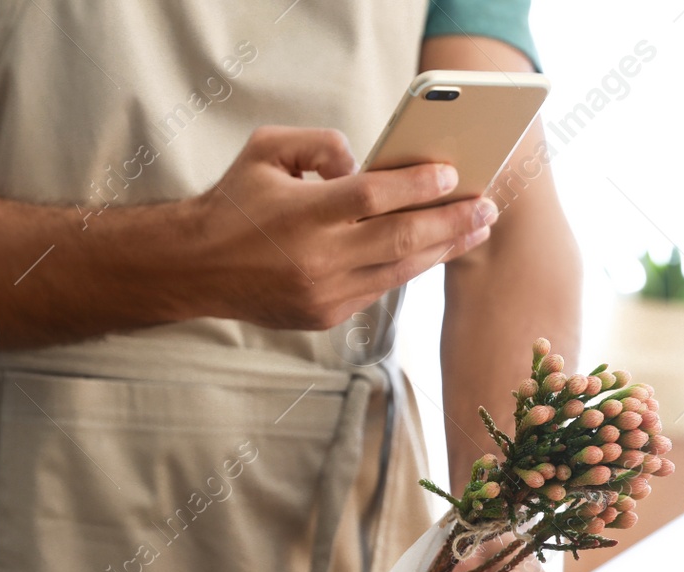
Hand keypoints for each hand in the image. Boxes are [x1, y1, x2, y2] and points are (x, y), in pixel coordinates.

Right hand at [190, 126, 496, 330]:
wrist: (197, 268)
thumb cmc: (235, 202)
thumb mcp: (266, 150)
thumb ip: (319, 145)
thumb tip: (363, 164)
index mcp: (302, 214)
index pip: (372, 197)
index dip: (417, 186)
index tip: (452, 174)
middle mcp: (317, 258)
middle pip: (400, 239)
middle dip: (451, 222)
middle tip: (486, 207)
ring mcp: (325, 293)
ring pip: (399, 271)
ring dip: (443, 249)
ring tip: (475, 229)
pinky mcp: (327, 315)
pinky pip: (380, 288)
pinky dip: (409, 268)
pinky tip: (434, 250)